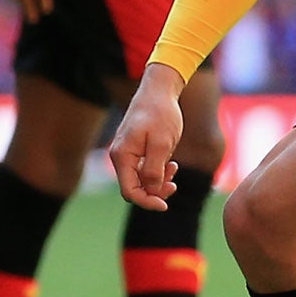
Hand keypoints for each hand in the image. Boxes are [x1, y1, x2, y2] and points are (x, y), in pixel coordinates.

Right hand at [108, 64, 186, 210]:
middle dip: (154, 192)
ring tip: (174, 169)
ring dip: (159, 181)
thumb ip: (155, 170)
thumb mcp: (162, 143)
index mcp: (122, 156)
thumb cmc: (161, 114)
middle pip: (134, 188)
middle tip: (174, 185)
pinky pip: (145, 170)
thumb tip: (152, 190)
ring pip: (141, 180)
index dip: (146, 202)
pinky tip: (172, 164)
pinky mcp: (137, 150)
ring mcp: (128, 154)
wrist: (159, 91)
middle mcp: (121, 157)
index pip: (129, 191)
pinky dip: (158, 172)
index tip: (165, 205)